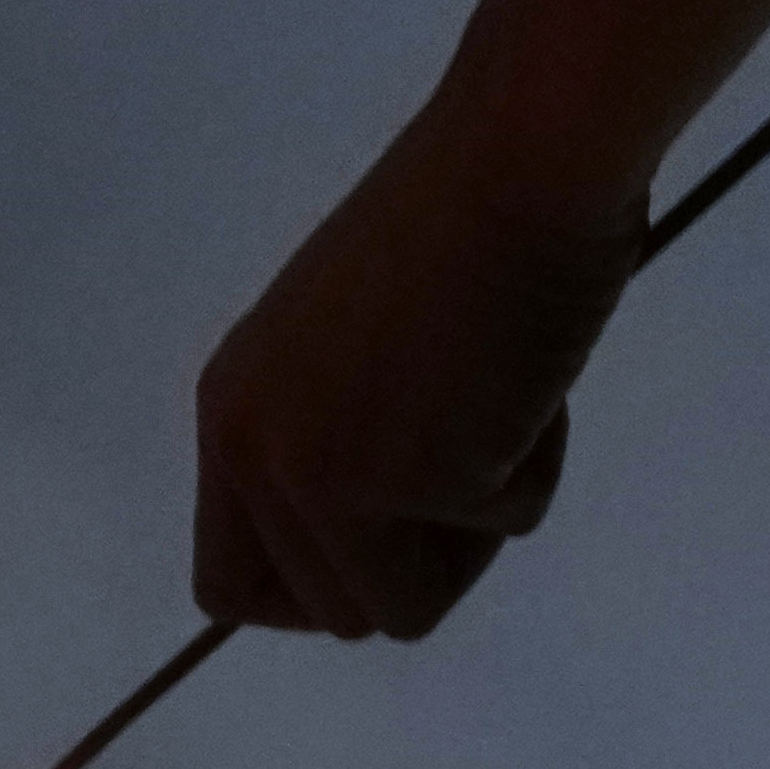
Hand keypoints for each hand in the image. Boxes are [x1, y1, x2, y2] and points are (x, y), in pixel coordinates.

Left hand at [190, 95, 643, 641]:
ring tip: (493, 414)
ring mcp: (332, 474)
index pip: (228, 584)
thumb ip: (327, 445)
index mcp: (231, 416)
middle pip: (335, 612)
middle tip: (468, 453)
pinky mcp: (421, 477)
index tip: (376, 562)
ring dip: (475, 532)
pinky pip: (509, 530)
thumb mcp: (339, 352)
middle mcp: (261, 455)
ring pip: (407, 607)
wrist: (522, 156)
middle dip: (419, 561)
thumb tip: (355, 555)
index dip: (307, 595)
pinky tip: (530, 374)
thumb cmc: (454, 226)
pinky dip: (541, 464)